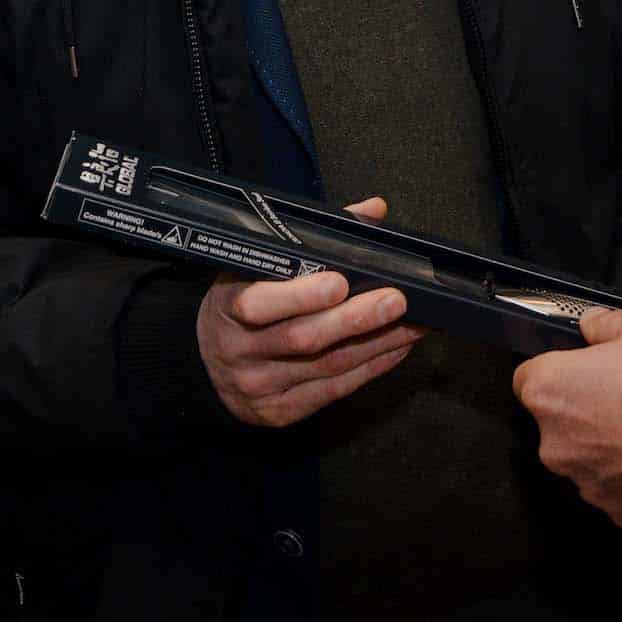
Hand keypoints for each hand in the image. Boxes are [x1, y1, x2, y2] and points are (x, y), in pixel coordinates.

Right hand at [198, 197, 421, 427]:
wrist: (208, 369)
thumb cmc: (242, 303)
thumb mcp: (256, 267)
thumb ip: (312, 238)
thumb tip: (372, 210)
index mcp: (229, 306)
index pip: (258, 304)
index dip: (300, 296)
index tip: (340, 283)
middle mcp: (240, 350)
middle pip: (303, 338)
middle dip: (355, 319)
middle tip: (396, 301)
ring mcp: (260, 385)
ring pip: (327, 366)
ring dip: (376, 343)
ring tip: (413, 323)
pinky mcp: (281, 411)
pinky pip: (334, 390)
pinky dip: (371, 367)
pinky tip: (396, 348)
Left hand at [513, 306, 621, 529]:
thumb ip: (605, 325)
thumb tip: (590, 325)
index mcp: (549, 391)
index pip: (528, 378)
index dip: (558, 370)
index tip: (584, 369)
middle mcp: (554, 443)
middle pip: (557, 422)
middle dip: (584, 411)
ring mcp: (583, 482)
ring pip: (586, 458)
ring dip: (606, 446)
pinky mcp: (614, 512)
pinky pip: (614, 487)